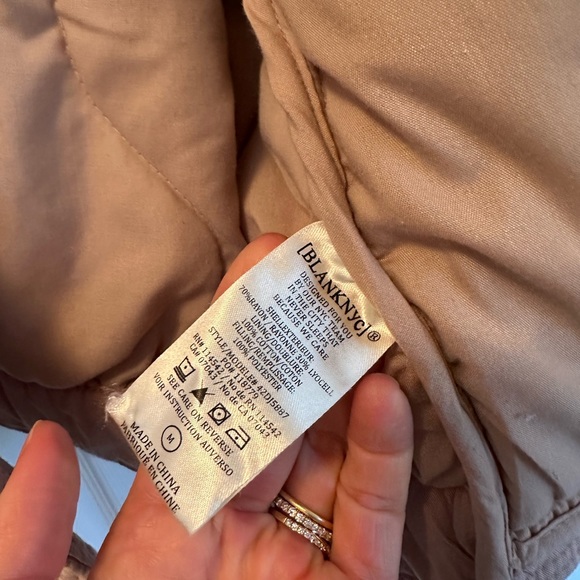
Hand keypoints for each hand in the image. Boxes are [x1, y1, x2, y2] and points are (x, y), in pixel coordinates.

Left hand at [0, 235, 412, 578]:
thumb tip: (43, 448)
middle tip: (317, 281)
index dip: (228, 349)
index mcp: (174, 524)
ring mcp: (303, 557)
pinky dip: (385, 458)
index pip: (207, 417)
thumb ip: (32, 543)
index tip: (249, 285)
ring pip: (336, 457)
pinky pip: (376, 519)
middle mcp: (244, 528)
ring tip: (359, 325)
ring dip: (349, 391)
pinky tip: (384, 397)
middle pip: (280, 423)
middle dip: (299, 350)